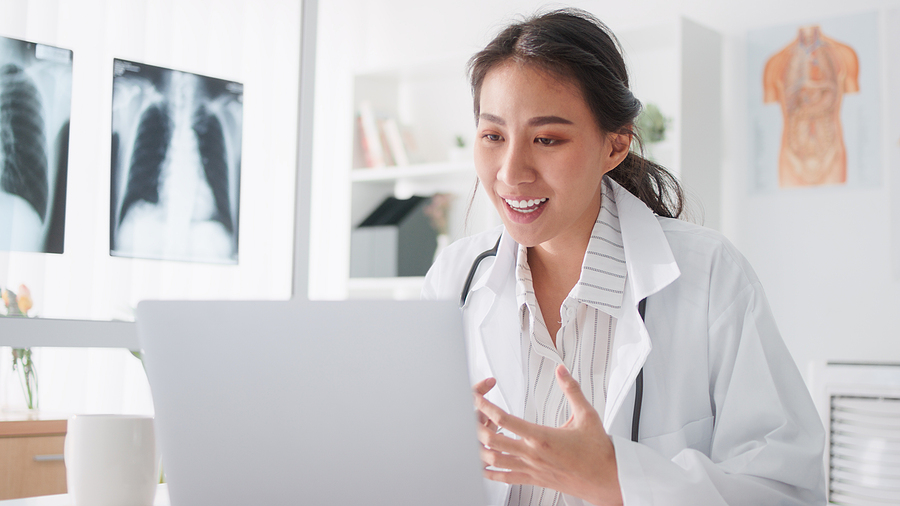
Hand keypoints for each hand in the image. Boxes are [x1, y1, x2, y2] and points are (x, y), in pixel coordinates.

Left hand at [473, 365, 622, 505]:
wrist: (606, 479)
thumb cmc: (598, 451)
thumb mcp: (587, 415)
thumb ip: (572, 390)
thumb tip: (562, 371)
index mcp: (542, 437)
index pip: (504, 420)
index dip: (486, 407)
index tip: (477, 398)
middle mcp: (532, 454)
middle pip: (492, 441)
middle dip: (477, 427)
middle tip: (472, 415)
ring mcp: (531, 469)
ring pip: (494, 461)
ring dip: (479, 449)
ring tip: (473, 437)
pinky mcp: (534, 480)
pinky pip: (505, 478)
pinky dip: (490, 473)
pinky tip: (483, 467)